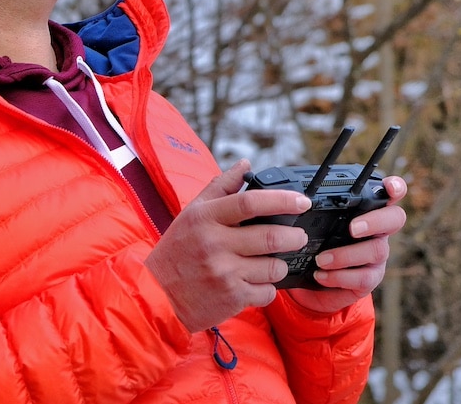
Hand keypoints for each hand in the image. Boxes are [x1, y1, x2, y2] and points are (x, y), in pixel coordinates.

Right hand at [144, 159, 312, 332]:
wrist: (158, 293)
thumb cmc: (178, 250)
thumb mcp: (192, 213)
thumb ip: (220, 188)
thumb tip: (245, 164)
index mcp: (204, 217)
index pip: (249, 202)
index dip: (282, 200)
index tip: (302, 201)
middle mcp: (214, 243)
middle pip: (271, 236)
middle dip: (294, 236)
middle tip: (298, 235)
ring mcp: (224, 272)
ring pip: (274, 267)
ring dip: (279, 265)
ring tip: (269, 263)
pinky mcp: (232, 297)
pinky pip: (267, 292)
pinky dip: (267, 288)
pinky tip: (253, 283)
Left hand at [286, 174, 407, 312]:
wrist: (309, 280)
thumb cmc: (312, 242)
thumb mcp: (310, 222)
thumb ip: (308, 207)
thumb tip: (287, 194)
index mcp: (363, 209)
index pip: (389, 193)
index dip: (394, 188)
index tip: (388, 188)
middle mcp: (376, 230)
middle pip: (395, 219)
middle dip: (376, 222)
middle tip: (352, 228)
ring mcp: (376, 254)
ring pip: (376, 250)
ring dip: (346, 254)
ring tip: (321, 259)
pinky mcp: (370, 278)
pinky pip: (364, 278)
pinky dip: (340, 276)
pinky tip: (321, 275)